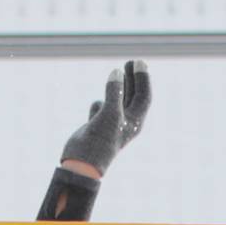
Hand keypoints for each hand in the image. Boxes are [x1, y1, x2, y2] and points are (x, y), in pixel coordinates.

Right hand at [60, 60, 151, 179]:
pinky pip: (101, 109)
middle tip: (130, 62)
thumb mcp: (111, 113)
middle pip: (133, 97)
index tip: (139, 62)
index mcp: (135, 122)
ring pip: (118, 101)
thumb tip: (116, 72)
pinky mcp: (97, 126)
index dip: (143, 79)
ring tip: (118, 70)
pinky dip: (100, 103)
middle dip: (133, 79)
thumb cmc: (101, 140)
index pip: (143, 96)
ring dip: (119, 86)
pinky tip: (97, 103)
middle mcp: (125, 123)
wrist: (83, 162)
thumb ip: (114, 91)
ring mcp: (111, 125)